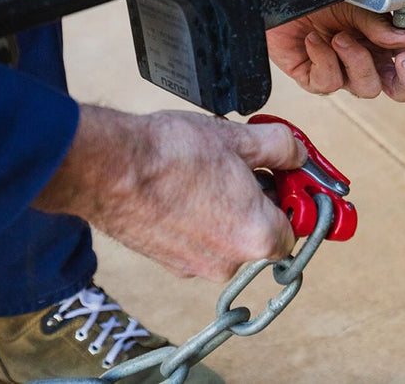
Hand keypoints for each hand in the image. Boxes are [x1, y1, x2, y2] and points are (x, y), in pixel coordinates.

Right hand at [33, 106, 306, 281]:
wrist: (107, 168)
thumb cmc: (171, 153)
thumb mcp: (241, 138)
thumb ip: (282, 148)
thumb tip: (297, 153)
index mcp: (257, 236)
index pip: (294, 228)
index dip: (290, 198)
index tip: (285, 177)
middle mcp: (228, 262)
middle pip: (261, 233)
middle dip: (258, 200)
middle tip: (244, 165)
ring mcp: (194, 266)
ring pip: (227, 236)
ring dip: (226, 208)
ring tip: (207, 171)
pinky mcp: (166, 262)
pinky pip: (197, 241)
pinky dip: (197, 218)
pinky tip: (183, 186)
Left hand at [266, 2, 404, 101]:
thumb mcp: (355, 0)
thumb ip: (380, 21)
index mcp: (382, 38)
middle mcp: (366, 58)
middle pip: (399, 88)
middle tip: (404, 59)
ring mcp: (342, 71)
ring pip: (367, 88)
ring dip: (357, 61)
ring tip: (340, 37)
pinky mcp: (315, 79)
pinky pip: (329, 83)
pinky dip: (323, 60)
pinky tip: (314, 41)